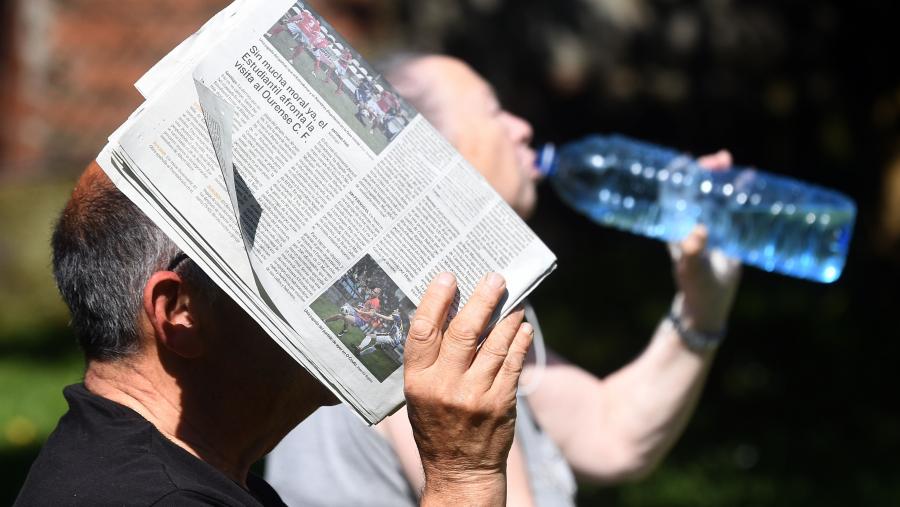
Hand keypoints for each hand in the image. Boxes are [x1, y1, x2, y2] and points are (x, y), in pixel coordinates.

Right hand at [404, 272, 532, 505]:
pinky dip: (519, 341)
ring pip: (494, 344)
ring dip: (507, 317)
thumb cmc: (437, 428)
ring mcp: (475, 395)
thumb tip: (445, 315)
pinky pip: (513, 363)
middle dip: (482, 299)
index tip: (448, 277)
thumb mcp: (418, 396)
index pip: (423, 331)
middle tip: (495, 278)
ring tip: (513, 300)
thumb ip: (428, 361)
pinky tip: (522, 327)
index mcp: (417, 381)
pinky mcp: (501, 403)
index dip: (435, 300)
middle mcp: (444, 386)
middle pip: (464, 331)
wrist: (461, 472)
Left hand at [669, 150, 741, 333]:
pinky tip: (750, 181)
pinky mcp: (725, 232)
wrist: (709, 303)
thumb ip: (693, 253)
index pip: (673, 192)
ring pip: (713, 194)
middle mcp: (691, 221)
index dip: (679, 174)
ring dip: (722, 178)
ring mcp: (709, 224)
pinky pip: (731, 206)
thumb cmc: (696, 286)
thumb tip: (697, 232)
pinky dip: (738, 192)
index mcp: (677, 225)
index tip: (690, 159)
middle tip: (723, 159)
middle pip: (695, 187)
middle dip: (707, 170)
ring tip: (735, 165)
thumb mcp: (693, 270)